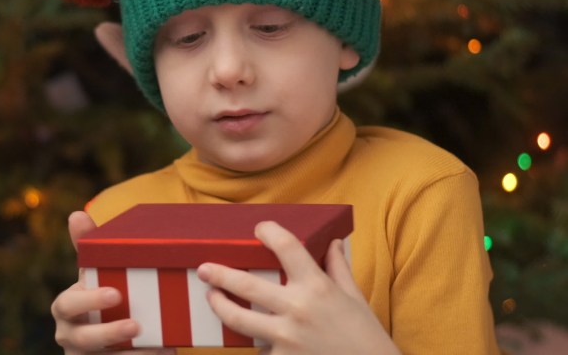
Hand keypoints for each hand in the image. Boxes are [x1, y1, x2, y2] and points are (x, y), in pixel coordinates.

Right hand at [52, 211, 175, 354]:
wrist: (107, 337)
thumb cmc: (100, 299)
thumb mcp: (94, 275)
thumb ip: (86, 247)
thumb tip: (76, 214)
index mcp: (67, 307)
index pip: (68, 304)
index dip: (90, 300)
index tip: (116, 293)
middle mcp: (70, 335)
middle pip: (83, 338)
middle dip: (108, 332)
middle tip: (136, 324)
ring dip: (129, 353)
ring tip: (158, 345)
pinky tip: (165, 353)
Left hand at [197, 221, 400, 354]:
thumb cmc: (365, 336)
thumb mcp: (354, 298)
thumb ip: (338, 268)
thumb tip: (333, 242)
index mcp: (317, 286)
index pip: (287, 246)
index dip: (269, 231)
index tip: (259, 228)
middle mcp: (298, 309)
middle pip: (245, 285)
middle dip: (219, 275)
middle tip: (205, 269)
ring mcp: (286, 338)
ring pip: (239, 319)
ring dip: (220, 306)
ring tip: (212, 298)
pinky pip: (258, 349)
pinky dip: (255, 343)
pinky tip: (249, 338)